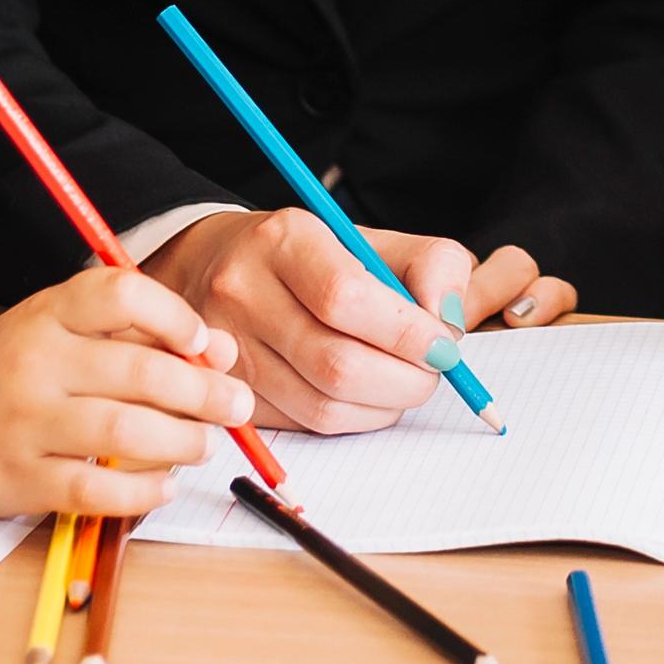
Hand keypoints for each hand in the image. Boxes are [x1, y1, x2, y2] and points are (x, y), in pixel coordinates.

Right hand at [0, 265, 257, 518]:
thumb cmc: (21, 370)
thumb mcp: (70, 333)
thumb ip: (144, 336)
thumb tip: (222, 352)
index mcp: (51, 314)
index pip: (121, 295)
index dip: (175, 316)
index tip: (205, 342)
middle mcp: (36, 362)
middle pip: (137, 372)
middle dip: (203, 392)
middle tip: (236, 406)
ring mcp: (24, 422)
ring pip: (122, 433)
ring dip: (181, 442)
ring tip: (204, 445)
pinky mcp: (18, 479)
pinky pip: (92, 492)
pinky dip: (140, 493)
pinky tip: (165, 486)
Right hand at [145, 208, 561, 435]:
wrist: (213, 266)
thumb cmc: (310, 256)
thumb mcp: (370, 238)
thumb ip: (428, 266)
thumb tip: (451, 323)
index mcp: (284, 240)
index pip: (346, 296)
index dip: (405, 332)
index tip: (445, 345)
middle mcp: (243, 292)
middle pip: (337, 364)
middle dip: (405, 380)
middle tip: (434, 372)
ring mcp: (227, 349)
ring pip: (323, 407)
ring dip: (383, 408)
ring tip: (403, 382)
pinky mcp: (230, 392)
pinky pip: (305, 425)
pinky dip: (351, 419)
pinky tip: (364, 395)